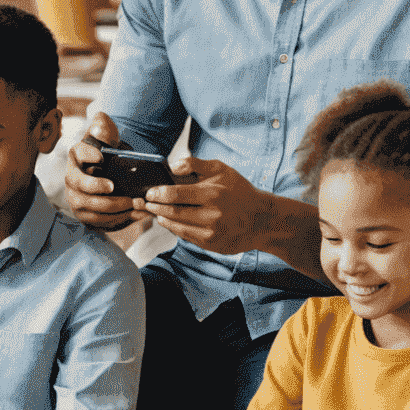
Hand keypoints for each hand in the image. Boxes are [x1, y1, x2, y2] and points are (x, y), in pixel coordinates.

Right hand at [63, 112, 135, 231]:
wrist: (112, 171)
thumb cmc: (108, 153)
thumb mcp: (107, 136)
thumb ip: (103, 127)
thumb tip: (99, 123)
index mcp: (76, 156)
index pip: (78, 155)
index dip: (88, 156)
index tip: (102, 157)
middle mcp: (72, 179)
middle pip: (82, 191)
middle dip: (105, 196)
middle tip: (128, 196)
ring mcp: (77, 199)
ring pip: (91, 210)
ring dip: (115, 210)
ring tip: (135, 205)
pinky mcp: (86, 214)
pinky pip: (100, 222)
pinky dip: (118, 220)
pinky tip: (135, 214)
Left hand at [141, 154, 270, 256]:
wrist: (263, 219)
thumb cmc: (240, 192)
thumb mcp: (222, 170)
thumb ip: (195, 164)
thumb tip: (172, 166)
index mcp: (212, 194)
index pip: (175, 195)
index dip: (157, 194)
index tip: (149, 193)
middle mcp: (211, 215)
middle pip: (173, 212)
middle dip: (155, 207)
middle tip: (147, 203)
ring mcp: (211, 233)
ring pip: (177, 226)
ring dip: (163, 219)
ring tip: (156, 212)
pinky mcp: (211, 245)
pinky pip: (186, 236)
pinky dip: (175, 228)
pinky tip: (170, 221)